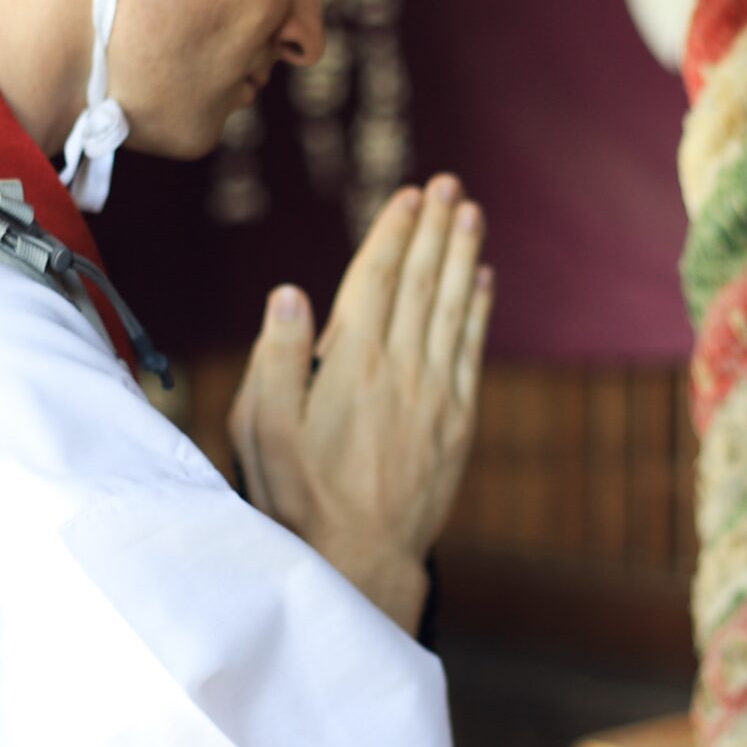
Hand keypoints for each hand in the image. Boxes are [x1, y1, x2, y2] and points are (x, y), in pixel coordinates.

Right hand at [229, 176, 495, 631]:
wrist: (360, 561)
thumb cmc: (297, 496)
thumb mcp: (262, 429)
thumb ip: (274, 358)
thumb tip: (288, 292)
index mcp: (351, 363)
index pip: (377, 279)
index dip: (393, 232)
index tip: (408, 195)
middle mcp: (401, 370)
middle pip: (422, 282)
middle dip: (434, 228)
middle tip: (448, 185)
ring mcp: (436, 396)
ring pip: (453, 308)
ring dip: (463, 256)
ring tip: (471, 214)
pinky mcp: (457, 423)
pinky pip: (472, 351)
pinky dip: (478, 309)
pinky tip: (484, 279)